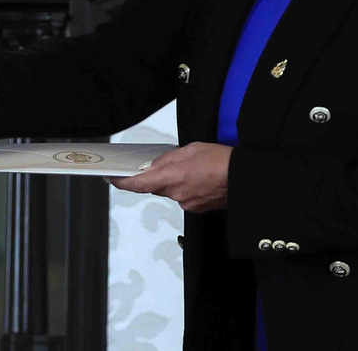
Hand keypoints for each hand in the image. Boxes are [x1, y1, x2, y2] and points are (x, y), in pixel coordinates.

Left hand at [107, 142, 231, 212]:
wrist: (244, 179)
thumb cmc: (222, 161)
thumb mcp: (191, 150)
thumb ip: (168, 159)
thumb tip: (155, 165)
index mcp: (172, 177)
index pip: (138, 184)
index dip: (121, 182)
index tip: (112, 178)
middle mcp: (177, 194)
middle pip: (154, 187)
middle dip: (155, 176)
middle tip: (164, 165)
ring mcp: (186, 203)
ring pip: (170, 192)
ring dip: (173, 181)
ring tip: (190, 169)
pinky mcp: (196, 208)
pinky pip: (183, 197)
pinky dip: (185, 188)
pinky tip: (196, 178)